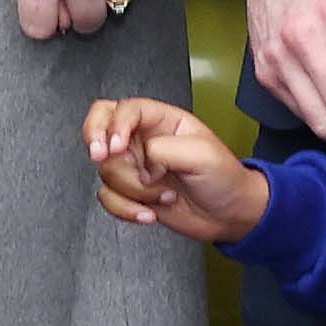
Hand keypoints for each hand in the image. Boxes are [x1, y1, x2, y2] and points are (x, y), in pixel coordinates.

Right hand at [84, 97, 270, 244]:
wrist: (231, 216)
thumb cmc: (225, 179)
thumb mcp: (202, 155)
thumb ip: (162, 149)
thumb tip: (140, 163)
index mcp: (162, 120)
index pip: (125, 110)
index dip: (115, 125)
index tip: (116, 146)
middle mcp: (144, 139)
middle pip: (99, 124)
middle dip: (94, 139)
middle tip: (100, 155)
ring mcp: (135, 166)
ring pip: (107, 170)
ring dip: (133, 188)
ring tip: (163, 195)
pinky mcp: (131, 191)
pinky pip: (108, 197)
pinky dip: (125, 208)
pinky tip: (149, 212)